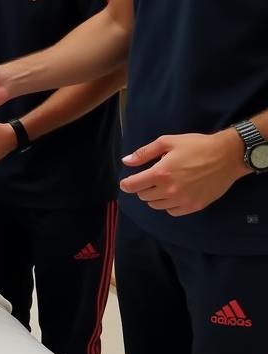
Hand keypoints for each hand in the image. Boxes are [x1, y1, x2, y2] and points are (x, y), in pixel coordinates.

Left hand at [120, 130, 246, 215]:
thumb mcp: (167, 142)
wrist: (227, 156)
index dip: (126, 184)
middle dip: (143, 187)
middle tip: (151, 178)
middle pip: (144, 196)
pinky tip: (173, 194)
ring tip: (162, 185)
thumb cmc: (196, 146)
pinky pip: (172, 211)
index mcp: (160, 173)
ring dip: (155, 196)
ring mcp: (183, 200)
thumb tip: (126, 161)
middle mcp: (170, 190)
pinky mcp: (195, 206)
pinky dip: (168, 205)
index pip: (133, 186)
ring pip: (157, 205)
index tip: (127, 182)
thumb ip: (144, 153)